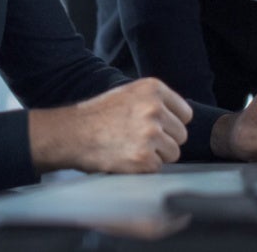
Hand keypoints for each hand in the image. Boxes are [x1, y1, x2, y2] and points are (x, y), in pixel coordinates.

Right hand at [28, 77, 191, 172]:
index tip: (155, 126)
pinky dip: (144, 167)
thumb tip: (180, 117)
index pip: (185, 114)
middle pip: (181, 135)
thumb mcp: (128, 93)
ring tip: (131, 147)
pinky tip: (126, 157)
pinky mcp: (144, 157)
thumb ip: (155, 101)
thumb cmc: (98, 116)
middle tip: (138, 139)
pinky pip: (158, 167)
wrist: (71, 134)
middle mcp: (154, 108)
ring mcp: (150, 133)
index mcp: (153, 88)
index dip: (170, 123)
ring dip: (156, 155)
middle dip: (164, 141)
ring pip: (173, 153)